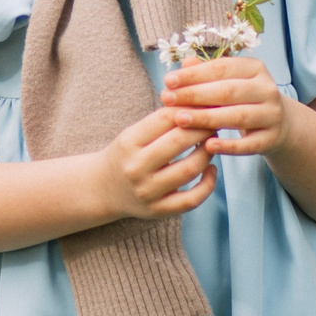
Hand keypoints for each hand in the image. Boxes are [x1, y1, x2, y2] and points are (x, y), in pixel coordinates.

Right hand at [94, 109, 217, 219]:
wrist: (102, 189)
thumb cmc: (125, 155)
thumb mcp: (133, 134)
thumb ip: (161, 122)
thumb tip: (196, 105)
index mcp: (128, 143)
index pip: (164, 118)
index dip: (188, 109)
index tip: (202, 106)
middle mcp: (136, 168)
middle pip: (179, 142)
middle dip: (202, 129)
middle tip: (213, 123)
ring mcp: (147, 191)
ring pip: (189, 169)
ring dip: (207, 153)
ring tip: (212, 144)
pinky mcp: (158, 210)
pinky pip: (192, 200)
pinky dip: (208, 184)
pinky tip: (210, 169)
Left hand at [160, 55, 292, 156]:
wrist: (278, 124)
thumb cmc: (241, 98)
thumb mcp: (227, 81)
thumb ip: (205, 73)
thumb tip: (184, 65)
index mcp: (255, 68)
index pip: (221, 68)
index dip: (193, 75)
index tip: (167, 80)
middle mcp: (268, 89)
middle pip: (228, 91)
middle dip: (194, 95)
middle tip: (166, 99)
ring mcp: (272, 115)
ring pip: (237, 116)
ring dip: (206, 118)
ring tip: (179, 119)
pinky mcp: (271, 139)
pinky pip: (248, 144)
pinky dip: (228, 146)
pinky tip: (208, 146)